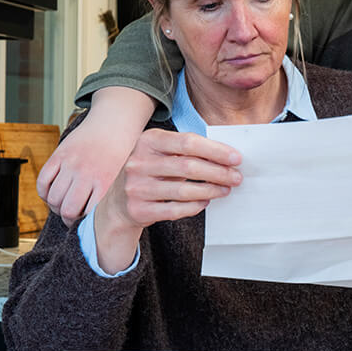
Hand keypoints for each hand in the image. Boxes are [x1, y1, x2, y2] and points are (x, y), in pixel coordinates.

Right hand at [38, 87, 155, 225]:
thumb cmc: (123, 150)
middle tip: (72, 218)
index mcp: (105, 180)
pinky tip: (52, 194)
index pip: (87, 213)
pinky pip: (43, 182)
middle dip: (68, 218)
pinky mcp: (59, 155)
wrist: (114, 121)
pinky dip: (44, 193)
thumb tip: (106, 220)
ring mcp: (71, 163)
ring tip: (62, 207)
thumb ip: (113, 195)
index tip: (83, 225)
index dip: (83, 223)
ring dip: (55, 206)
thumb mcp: (124, 175)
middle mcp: (86, 172)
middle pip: (66, 209)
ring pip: (53, 197)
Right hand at [102, 129, 241, 227]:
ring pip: (184, 190)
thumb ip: (186, 151)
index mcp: (147, 141)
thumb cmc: (148, 171)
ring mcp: (136, 187)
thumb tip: (226, 157)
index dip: (215, 150)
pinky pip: (175, 209)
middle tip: (236, 177)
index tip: (236, 158)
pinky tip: (206, 201)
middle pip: (188, 166)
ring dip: (211, 190)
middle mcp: (138, 162)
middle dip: (218, 172)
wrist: (115, 201)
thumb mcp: (159, 152)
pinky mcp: (138, 209)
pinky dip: (195, 206)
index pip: (188, 142)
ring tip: (226, 189)